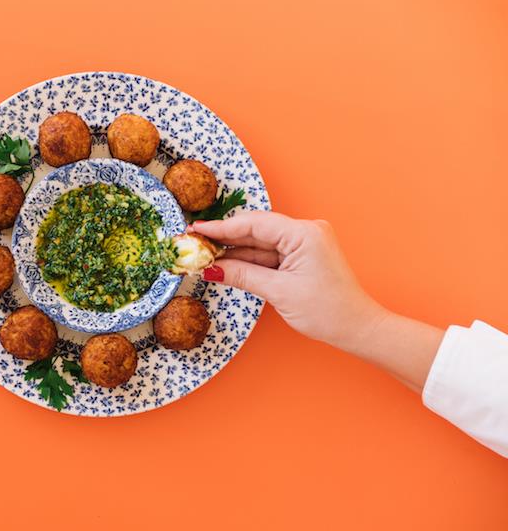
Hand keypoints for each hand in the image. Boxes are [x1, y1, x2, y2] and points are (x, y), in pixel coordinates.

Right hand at [190, 211, 442, 389]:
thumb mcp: (279, 292)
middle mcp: (306, 232)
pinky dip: (249, 261)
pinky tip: (226, 266)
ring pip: (260, 244)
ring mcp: (305, 243)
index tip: (196, 229)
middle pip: (255, 231)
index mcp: (304, 233)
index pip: (254, 224)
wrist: (358, 328)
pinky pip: (270, 255)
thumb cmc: (328, 311)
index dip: (222, 228)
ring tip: (204, 258)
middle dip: (225, 240)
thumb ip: (242, 275)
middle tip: (194, 244)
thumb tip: (212, 269)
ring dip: (234, 253)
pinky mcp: (303, 256)